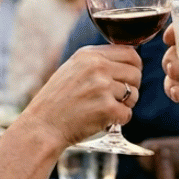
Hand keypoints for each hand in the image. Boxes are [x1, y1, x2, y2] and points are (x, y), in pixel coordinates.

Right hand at [18, 45, 143, 146]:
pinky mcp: (107, 108)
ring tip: (105, 109)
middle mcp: (97, 67)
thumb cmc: (56, 101)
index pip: (130, 52)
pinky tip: (104, 120)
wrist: (42, 126)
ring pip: (134, 94)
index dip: (135, 66)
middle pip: (135, 73)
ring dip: (125, 105)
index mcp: (89, 55)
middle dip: (131, 87)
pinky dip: (119, 120)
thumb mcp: (72, 69)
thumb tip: (128, 61)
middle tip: (116, 98)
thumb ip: (97, 62)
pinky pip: (128, 113)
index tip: (129, 76)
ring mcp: (103, 87)